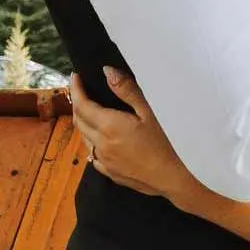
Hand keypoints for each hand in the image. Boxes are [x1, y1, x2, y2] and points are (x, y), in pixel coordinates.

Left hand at [70, 68, 195, 204]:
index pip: (82, 105)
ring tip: (92, 111)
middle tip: (83, 90)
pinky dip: (92, 142)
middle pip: (80, 121)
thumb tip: (107, 72)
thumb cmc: (168, 141)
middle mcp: (101, 144)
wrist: (175, 178)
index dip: (76, 90)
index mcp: (109, 126)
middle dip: (78, 103)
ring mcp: (104, 161)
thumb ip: (127, 90)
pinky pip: (93, 154)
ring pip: (85, 138)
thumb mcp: (151, 111)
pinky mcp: (110, 173)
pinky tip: (102, 140)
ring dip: (84, 122)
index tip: (75, 76)